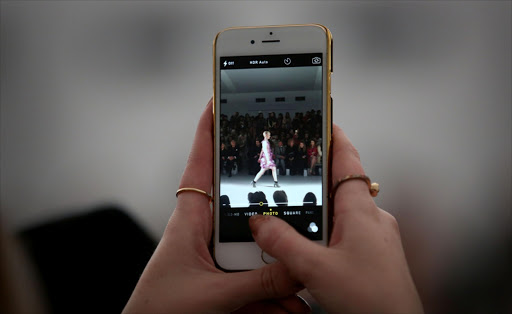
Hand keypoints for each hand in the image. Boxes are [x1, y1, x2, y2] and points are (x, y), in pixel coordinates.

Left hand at [123, 99, 308, 313]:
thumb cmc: (159, 311)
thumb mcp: (211, 295)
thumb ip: (257, 283)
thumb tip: (298, 267)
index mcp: (190, 220)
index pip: (200, 164)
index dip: (208, 130)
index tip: (220, 100)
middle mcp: (205, 233)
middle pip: (245, 207)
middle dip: (274, 217)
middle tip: (300, 215)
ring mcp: (217, 257)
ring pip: (258, 251)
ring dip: (279, 274)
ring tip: (295, 296)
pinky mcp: (225, 281)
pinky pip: (258, 281)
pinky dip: (275, 296)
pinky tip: (288, 309)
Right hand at [249, 124, 422, 312]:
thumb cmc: (373, 302)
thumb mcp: (316, 269)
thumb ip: (283, 243)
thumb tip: (260, 222)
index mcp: (362, 212)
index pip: (347, 161)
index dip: (335, 138)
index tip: (324, 121)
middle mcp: (374, 220)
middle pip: (342, 185)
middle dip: (319, 179)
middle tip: (296, 172)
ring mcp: (377, 238)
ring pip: (344, 213)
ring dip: (323, 211)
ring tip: (299, 219)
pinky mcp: (376, 255)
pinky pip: (350, 233)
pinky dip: (331, 232)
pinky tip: (317, 250)